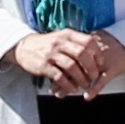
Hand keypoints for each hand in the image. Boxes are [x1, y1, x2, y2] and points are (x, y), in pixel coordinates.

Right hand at [10, 28, 124, 100]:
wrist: (23, 47)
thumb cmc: (46, 44)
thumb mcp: (61, 37)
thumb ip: (75, 43)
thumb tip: (96, 53)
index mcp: (67, 34)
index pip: (88, 41)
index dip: (97, 53)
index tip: (100, 63)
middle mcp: (59, 42)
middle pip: (82, 54)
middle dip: (91, 68)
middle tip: (94, 77)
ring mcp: (51, 54)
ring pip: (72, 67)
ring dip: (81, 78)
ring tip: (85, 85)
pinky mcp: (44, 66)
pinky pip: (60, 77)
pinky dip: (68, 85)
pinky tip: (72, 88)